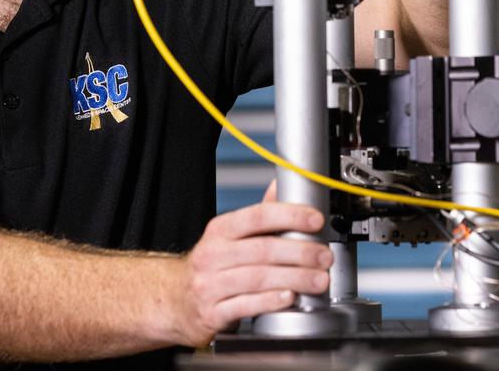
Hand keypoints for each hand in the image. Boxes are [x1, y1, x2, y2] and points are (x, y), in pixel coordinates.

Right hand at [169, 183, 332, 346]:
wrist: (174, 300)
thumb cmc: (210, 266)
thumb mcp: (228, 237)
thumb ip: (258, 216)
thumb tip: (280, 185)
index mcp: (220, 231)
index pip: (257, 216)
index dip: (290, 215)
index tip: (315, 219)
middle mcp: (213, 255)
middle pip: (262, 250)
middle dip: (300, 252)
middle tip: (324, 256)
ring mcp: (210, 285)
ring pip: (258, 278)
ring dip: (294, 278)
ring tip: (317, 280)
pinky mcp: (212, 313)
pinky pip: (246, 305)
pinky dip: (271, 301)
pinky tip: (289, 297)